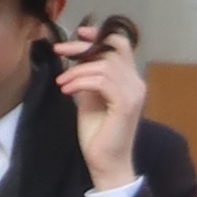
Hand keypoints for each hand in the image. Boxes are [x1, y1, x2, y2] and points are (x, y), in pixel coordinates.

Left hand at [53, 18, 146, 192]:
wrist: (106, 164)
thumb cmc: (98, 136)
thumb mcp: (90, 100)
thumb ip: (89, 79)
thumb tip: (77, 62)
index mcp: (130, 81)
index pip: (120, 46)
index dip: (100, 35)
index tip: (79, 33)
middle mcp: (136, 83)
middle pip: (111, 50)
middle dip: (82, 47)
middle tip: (59, 50)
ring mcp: (133, 93)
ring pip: (104, 65)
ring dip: (77, 70)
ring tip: (62, 82)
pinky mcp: (126, 104)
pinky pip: (102, 81)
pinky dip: (81, 81)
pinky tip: (67, 90)